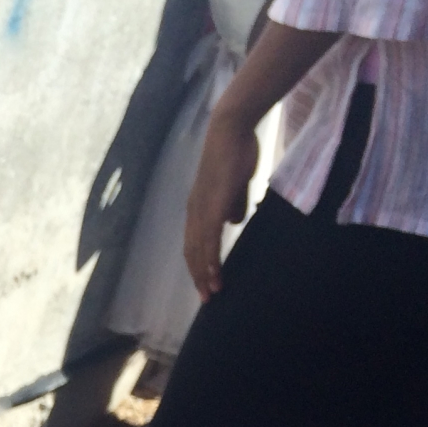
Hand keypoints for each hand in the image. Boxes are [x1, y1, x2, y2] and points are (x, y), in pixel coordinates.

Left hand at [184, 116, 259, 298]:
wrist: (231, 129)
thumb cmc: (235, 153)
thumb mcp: (234, 185)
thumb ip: (233, 205)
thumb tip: (234, 222)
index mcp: (197, 207)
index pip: (193, 243)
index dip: (198, 264)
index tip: (205, 282)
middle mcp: (194, 211)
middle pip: (192, 252)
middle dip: (198, 276)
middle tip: (206, 298)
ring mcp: (201, 209)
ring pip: (198, 250)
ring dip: (204, 274)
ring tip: (212, 293)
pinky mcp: (212, 205)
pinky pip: (208, 239)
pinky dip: (210, 259)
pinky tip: (215, 273)